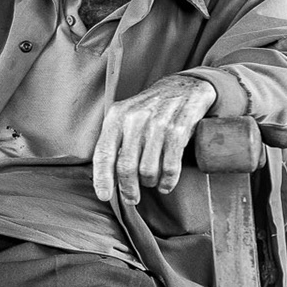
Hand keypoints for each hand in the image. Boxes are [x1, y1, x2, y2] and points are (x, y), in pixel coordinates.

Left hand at [92, 74, 218, 204]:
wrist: (183, 87)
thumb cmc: (150, 109)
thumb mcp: (126, 116)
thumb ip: (114, 141)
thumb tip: (106, 178)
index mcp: (116, 116)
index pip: (104, 153)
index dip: (102, 178)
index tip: (105, 196)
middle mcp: (135, 119)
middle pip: (126, 167)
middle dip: (128, 188)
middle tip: (132, 198)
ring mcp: (157, 124)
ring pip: (148, 170)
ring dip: (150, 183)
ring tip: (151, 183)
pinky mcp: (178, 130)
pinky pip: (169, 166)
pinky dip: (168, 181)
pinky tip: (166, 184)